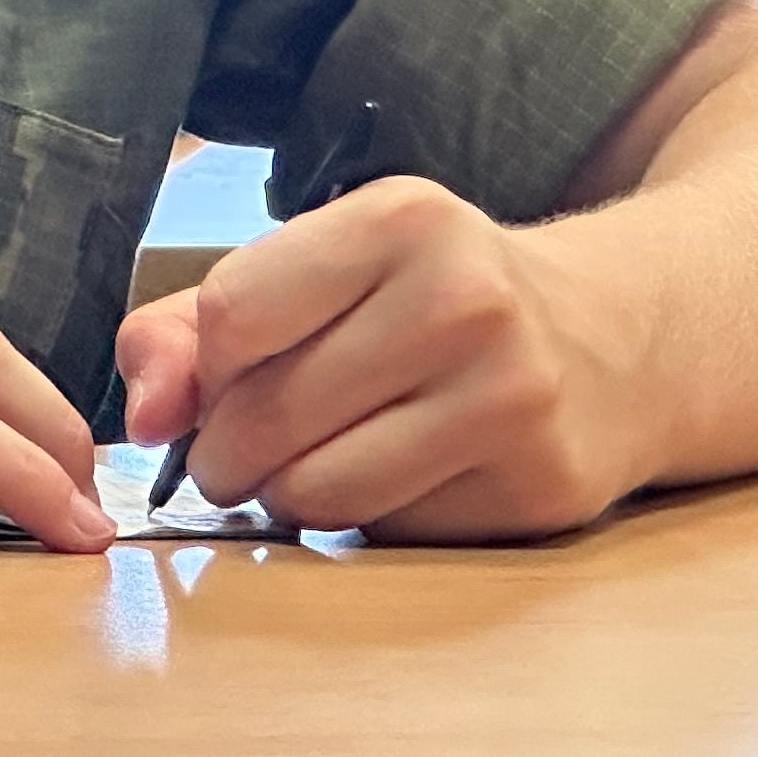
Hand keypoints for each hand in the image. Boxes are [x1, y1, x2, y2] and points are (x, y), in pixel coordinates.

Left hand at [112, 177, 657, 539]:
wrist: (613, 343)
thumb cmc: (430, 303)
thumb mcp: (324, 272)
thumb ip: (195, 326)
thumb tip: (144, 415)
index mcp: (400, 221)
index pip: (233, 314)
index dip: (206, 367)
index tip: (225, 379)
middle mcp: (464, 298)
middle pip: (264, 416)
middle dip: (227, 451)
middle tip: (247, 448)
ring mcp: (511, 396)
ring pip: (317, 493)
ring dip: (288, 498)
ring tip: (318, 463)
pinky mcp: (537, 486)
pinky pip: (387, 536)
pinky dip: (367, 524)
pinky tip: (400, 479)